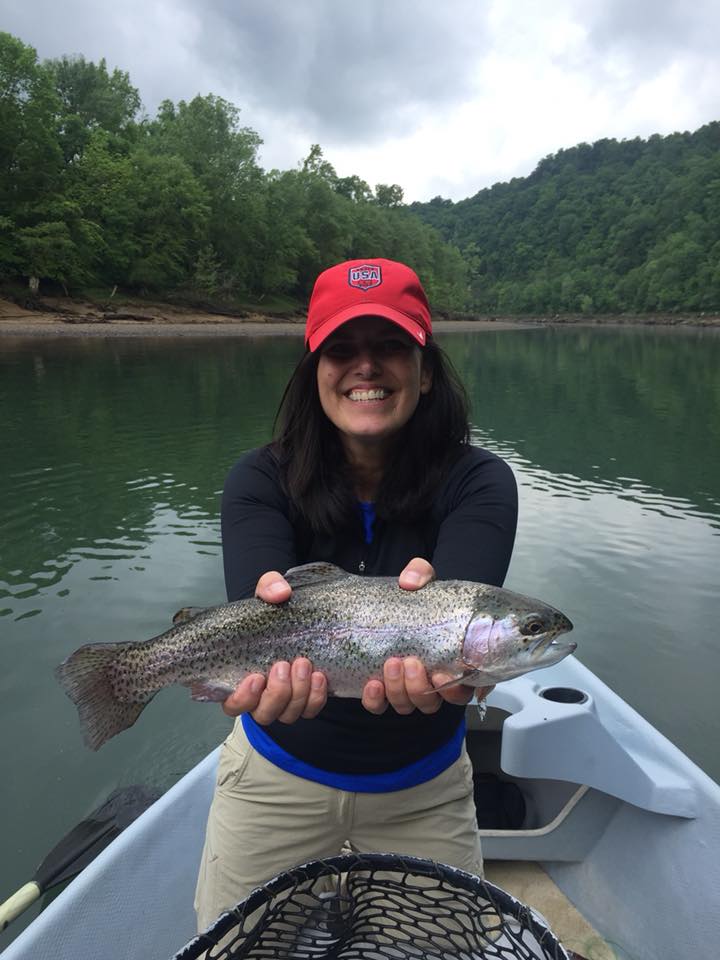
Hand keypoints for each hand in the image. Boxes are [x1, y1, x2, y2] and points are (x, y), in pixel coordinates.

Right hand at [222, 571, 327, 723]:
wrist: (306, 617)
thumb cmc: (278, 610)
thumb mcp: (271, 592)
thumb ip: (270, 587)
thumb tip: (279, 593)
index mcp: (240, 677)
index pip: (232, 703)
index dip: (242, 698)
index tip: (255, 678)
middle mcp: (261, 695)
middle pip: (263, 713)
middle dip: (276, 693)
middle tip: (285, 664)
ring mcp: (285, 699)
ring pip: (287, 715)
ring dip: (298, 695)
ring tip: (305, 664)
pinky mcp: (306, 698)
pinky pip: (310, 709)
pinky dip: (316, 697)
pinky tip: (321, 677)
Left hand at [361, 558, 475, 714]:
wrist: (393, 604)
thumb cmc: (417, 599)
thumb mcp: (423, 581)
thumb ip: (420, 574)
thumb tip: (409, 581)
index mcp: (453, 662)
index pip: (462, 689)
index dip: (453, 690)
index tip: (441, 674)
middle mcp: (432, 682)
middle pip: (432, 702)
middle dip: (420, 688)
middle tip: (411, 662)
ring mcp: (407, 688)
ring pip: (408, 705)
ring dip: (399, 690)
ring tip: (391, 664)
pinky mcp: (383, 689)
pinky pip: (379, 705)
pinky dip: (375, 700)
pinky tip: (371, 684)